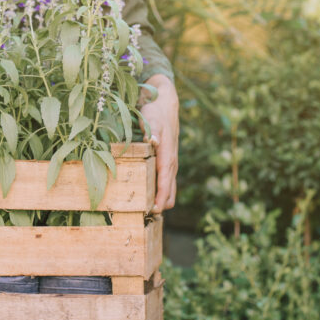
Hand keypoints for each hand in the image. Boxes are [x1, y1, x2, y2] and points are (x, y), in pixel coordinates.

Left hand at [139, 73, 178, 212]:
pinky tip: (153, 198)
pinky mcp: (168, 160)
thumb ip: (151, 129)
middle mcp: (171, 160)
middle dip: (161, 203)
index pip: (165, 180)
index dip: (160, 196)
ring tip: (150, 212)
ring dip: (163, 199)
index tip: (154, 209)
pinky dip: (163, 191)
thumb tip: (153, 140)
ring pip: (171, 186)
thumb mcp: (151, 117)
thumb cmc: (156, 111)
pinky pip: (167, 180)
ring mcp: (171, 161)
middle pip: (170, 188)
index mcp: (167, 153)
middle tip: (148, 216)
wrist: (166, 104)